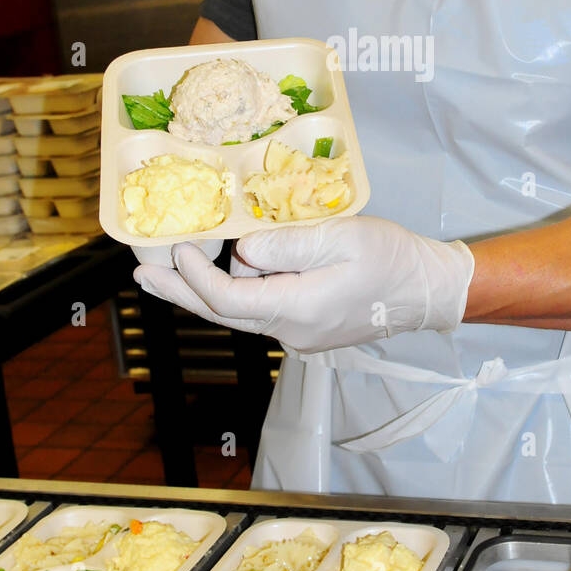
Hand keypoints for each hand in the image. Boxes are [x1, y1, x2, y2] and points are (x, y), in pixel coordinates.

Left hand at [133, 216, 475, 353]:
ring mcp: (298, 333)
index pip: (227, 300)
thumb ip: (287, 244)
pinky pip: (260, 309)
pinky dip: (236, 292)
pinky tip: (225, 272)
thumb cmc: (390, 258)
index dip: (194, 276)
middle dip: (180, 292)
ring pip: (240, 312)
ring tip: (174, 267)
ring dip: (207, 289)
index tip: (178, 248)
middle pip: (222, 314)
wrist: (427, 290)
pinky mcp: (306, 327)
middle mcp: (290, 330)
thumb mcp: (342, 237)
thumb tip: (241, 252)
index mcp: (296, 309)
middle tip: (143, 275)